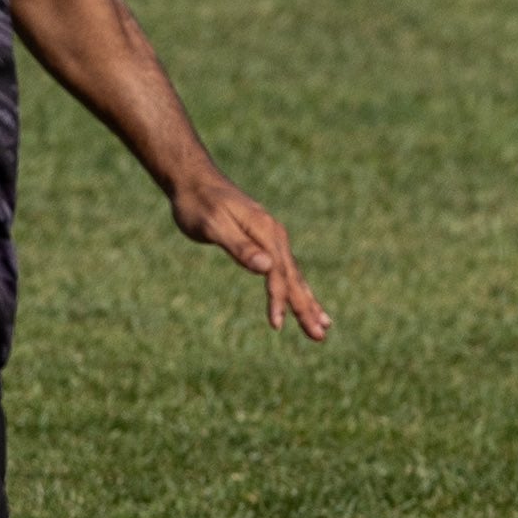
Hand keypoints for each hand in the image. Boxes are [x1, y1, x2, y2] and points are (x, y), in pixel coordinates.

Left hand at [171, 172, 331, 338]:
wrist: (195, 181)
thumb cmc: (199, 205)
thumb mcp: (214, 226)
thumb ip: (239, 247)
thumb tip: (266, 268)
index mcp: (265, 232)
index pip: (276, 274)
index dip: (278, 300)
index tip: (277, 325)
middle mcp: (274, 236)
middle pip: (293, 278)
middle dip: (306, 308)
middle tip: (319, 336)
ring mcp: (272, 239)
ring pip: (294, 276)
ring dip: (307, 302)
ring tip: (323, 326)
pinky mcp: (266, 242)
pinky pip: (286, 270)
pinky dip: (297, 288)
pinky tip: (303, 300)